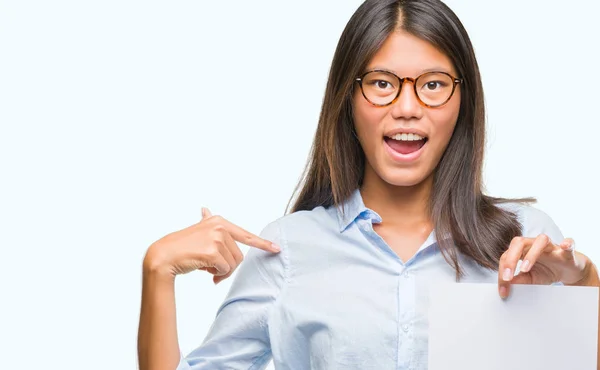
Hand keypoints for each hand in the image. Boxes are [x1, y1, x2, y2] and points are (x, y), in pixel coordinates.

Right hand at [143, 207, 280, 283]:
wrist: (163, 256)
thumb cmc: (181, 246)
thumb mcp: (197, 230)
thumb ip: (206, 221)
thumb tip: (206, 209)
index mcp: (219, 222)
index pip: (246, 235)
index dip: (262, 244)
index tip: (277, 249)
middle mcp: (220, 227)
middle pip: (239, 256)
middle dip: (228, 267)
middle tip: (213, 271)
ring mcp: (216, 238)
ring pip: (233, 264)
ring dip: (221, 272)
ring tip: (206, 268)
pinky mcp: (212, 251)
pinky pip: (224, 270)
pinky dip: (216, 275)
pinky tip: (203, 270)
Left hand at [497, 235, 587, 297]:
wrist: (568, 271)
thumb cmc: (547, 271)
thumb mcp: (530, 278)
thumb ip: (519, 280)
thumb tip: (506, 285)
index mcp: (522, 250)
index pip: (507, 256)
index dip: (502, 271)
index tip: (503, 288)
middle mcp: (534, 244)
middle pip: (519, 242)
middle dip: (510, 259)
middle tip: (507, 277)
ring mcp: (551, 246)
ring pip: (540, 240)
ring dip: (531, 254)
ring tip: (525, 269)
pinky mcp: (567, 251)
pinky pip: (569, 243)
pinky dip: (567, 244)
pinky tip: (564, 246)